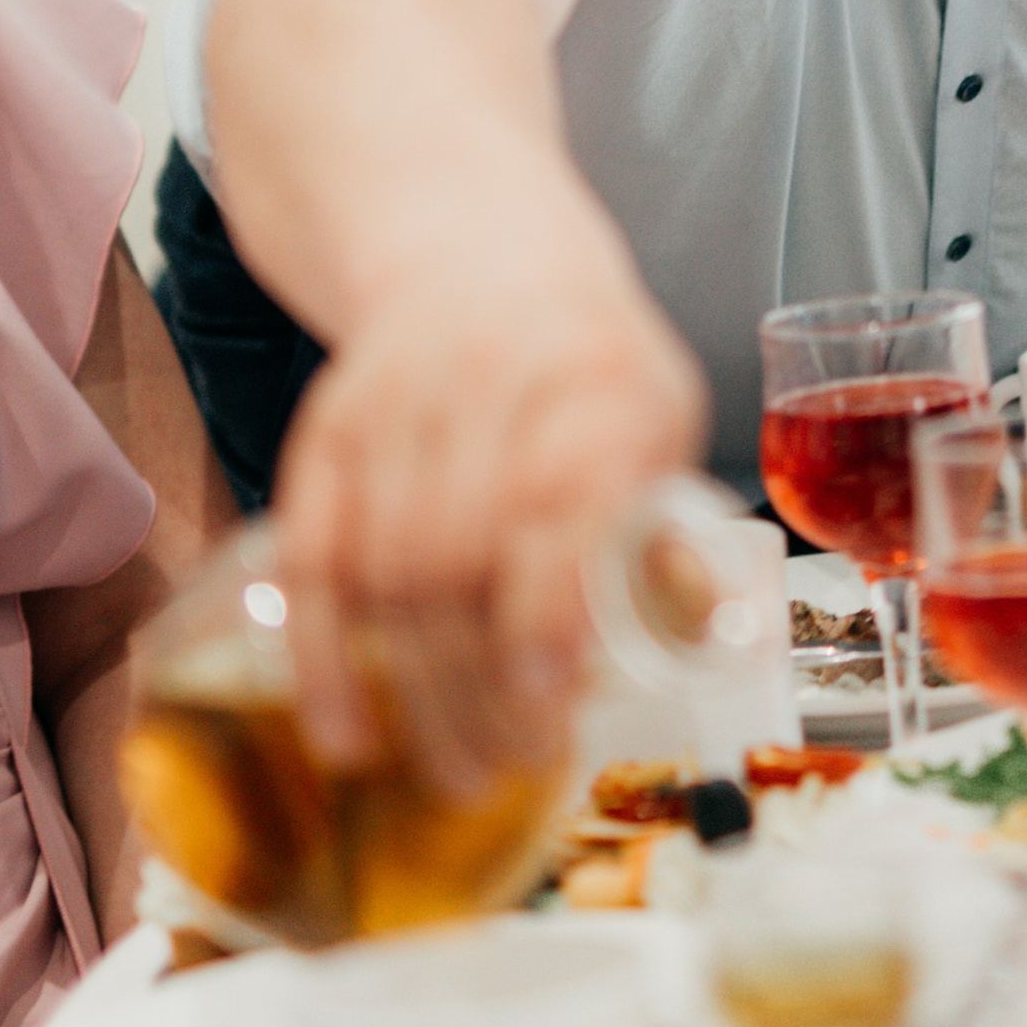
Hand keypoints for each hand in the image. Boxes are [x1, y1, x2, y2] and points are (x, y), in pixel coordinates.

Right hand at [272, 218, 707, 792]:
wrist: (479, 255)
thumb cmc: (591, 362)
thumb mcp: (664, 415)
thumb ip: (675, 523)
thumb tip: (710, 644)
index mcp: (592, 380)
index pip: (553, 505)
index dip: (545, 615)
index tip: (554, 712)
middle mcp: (485, 384)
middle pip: (461, 558)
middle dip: (481, 685)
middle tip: (508, 770)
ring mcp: (394, 408)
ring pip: (388, 570)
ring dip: (418, 691)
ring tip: (459, 770)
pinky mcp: (327, 431)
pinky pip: (315, 559)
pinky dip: (325, 660)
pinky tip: (350, 736)